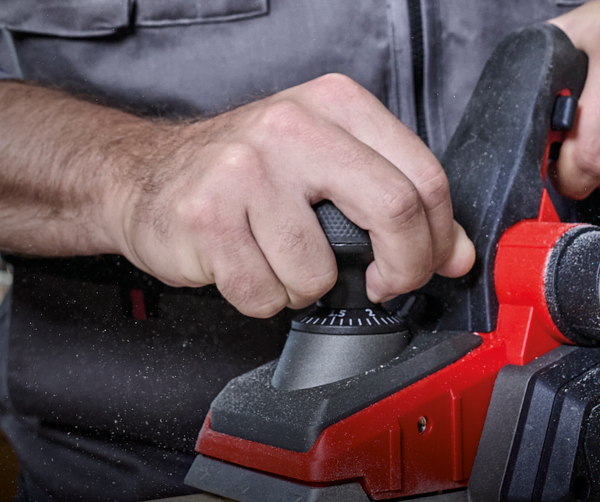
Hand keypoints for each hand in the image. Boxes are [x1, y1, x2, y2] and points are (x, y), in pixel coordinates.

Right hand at [100, 74, 473, 316]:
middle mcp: (290, 126)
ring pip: (320, 271)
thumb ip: (394, 197)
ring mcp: (245, 169)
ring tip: (278, 260)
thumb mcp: (325, 162)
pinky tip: (243, 266)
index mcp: (333, 103)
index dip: (438, 238)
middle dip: (401, 270)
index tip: (430, 264)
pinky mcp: (206, 216)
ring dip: (306, 289)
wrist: (143, 177)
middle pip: (393, 211)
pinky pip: (265, 294)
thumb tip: (456, 253)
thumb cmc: (241, 175)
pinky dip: (261, 299)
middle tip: (384, 286)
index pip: (423, 175)